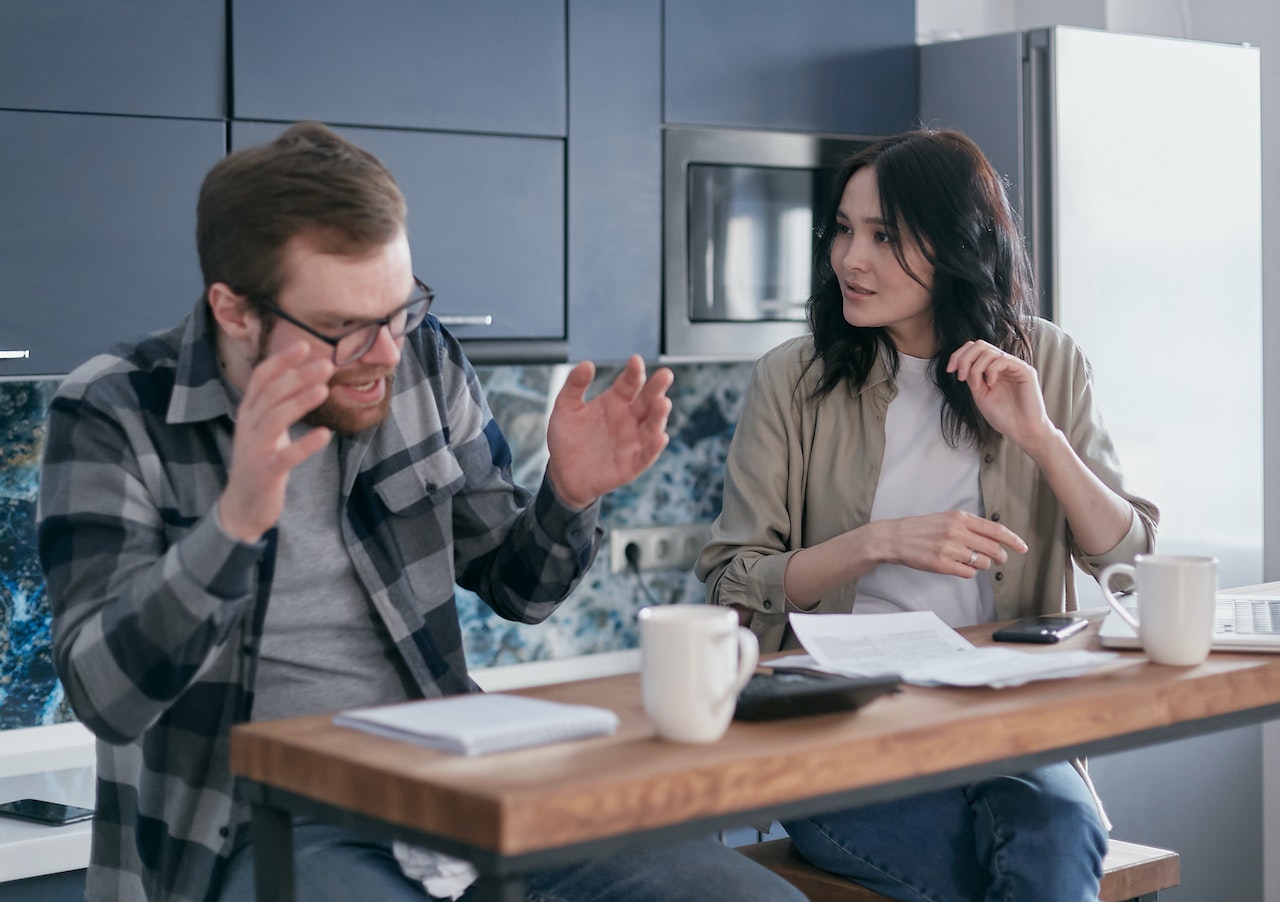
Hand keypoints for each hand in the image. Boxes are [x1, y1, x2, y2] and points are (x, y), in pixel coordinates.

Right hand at [218, 342, 334, 542]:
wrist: (243, 505)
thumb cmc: (261, 461)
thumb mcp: (265, 428)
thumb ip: (278, 403)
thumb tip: (303, 374)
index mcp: (249, 412)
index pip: (261, 378)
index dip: (282, 360)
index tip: (305, 345)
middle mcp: (248, 426)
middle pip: (271, 394)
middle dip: (298, 376)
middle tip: (326, 364)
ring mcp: (255, 449)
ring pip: (275, 418)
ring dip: (300, 402)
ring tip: (325, 389)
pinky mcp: (266, 472)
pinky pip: (286, 456)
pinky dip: (305, 445)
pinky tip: (326, 434)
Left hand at [544, 355, 673, 508]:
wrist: (563, 473)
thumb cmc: (567, 439)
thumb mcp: (565, 408)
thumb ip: (574, 385)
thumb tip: (587, 364)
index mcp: (616, 402)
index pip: (629, 383)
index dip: (634, 372)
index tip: (635, 360)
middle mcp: (629, 419)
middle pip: (647, 401)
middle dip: (656, 388)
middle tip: (665, 375)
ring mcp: (632, 441)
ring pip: (651, 426)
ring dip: (659, 415)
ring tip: (663, 403)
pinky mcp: (632, 464)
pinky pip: (646, 455)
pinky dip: (654, 448)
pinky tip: (660, 438)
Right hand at [877, 510, 1027, 577]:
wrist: (896, 537)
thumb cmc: (922, 529)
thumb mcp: (948, 519)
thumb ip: (970, 526)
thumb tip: (995, 539)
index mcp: (960, 518)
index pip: (995, 530)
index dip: (1013, 540)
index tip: (1022, 548)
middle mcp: (957, 531)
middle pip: (993, 549)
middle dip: (999, 557)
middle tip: (998, 560)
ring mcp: (949, 548)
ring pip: (982, 563)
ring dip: (981, 565)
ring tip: (969, 560)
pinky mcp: (942, 564)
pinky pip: (969, 573)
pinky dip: (968, 572)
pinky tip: (958, 566)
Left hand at [947, 340, 1055, 452]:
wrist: (1022, 431)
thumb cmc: (1003, 416)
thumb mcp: (980, 394)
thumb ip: (972, 377)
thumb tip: (961, 362)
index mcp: (992, 369)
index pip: (974, 349)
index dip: (959, 355)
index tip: (950, 370)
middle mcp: (1004, 364)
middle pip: (980, 345)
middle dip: (964, 358)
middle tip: (960, 377)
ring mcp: (1015, 366)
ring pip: (989, 351)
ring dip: (975, 368)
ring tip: (977, 386)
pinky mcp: (1025, 370)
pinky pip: (1003, 359)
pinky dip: (991, 370)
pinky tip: (991, 384)